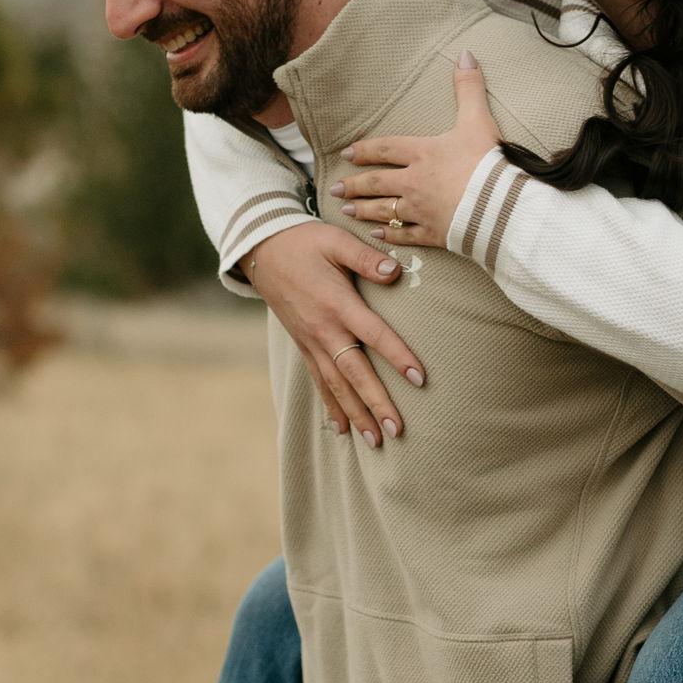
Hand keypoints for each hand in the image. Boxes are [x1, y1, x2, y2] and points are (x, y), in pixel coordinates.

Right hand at [241, 220, 425, 448]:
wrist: (262, 250)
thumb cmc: (305, 243)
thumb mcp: (335, 241)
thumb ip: (366, 258)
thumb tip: (395, 273)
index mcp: (337, 304)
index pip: (373, 335)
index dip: (397, 356)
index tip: (420, 378)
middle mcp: (323, 330)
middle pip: (354, 373)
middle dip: (376, 403)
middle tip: (397, 430)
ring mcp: (311, 343)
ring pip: (336, 386)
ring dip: (356, 414)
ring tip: (376, 441)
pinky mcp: (304, 347)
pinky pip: (319, 382)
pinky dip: (331, 407)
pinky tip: (342, 429)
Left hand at [335, 51, 499, 250]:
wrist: (498, 205)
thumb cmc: (487, 163)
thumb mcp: (478, 119)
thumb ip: (469, 87)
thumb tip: (465, 53)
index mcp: (422, 153)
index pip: (386, 149)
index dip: (365, 150)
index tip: (347, 154)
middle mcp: (414, 182)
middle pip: (377, 182)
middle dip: (354, 185)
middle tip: (335, 188)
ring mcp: (420, 210)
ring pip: (384, 210)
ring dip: (363, 210)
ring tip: (346, 210)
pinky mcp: (432, 234)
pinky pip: (404, 235)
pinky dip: (389, 235)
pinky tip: (376, 234)